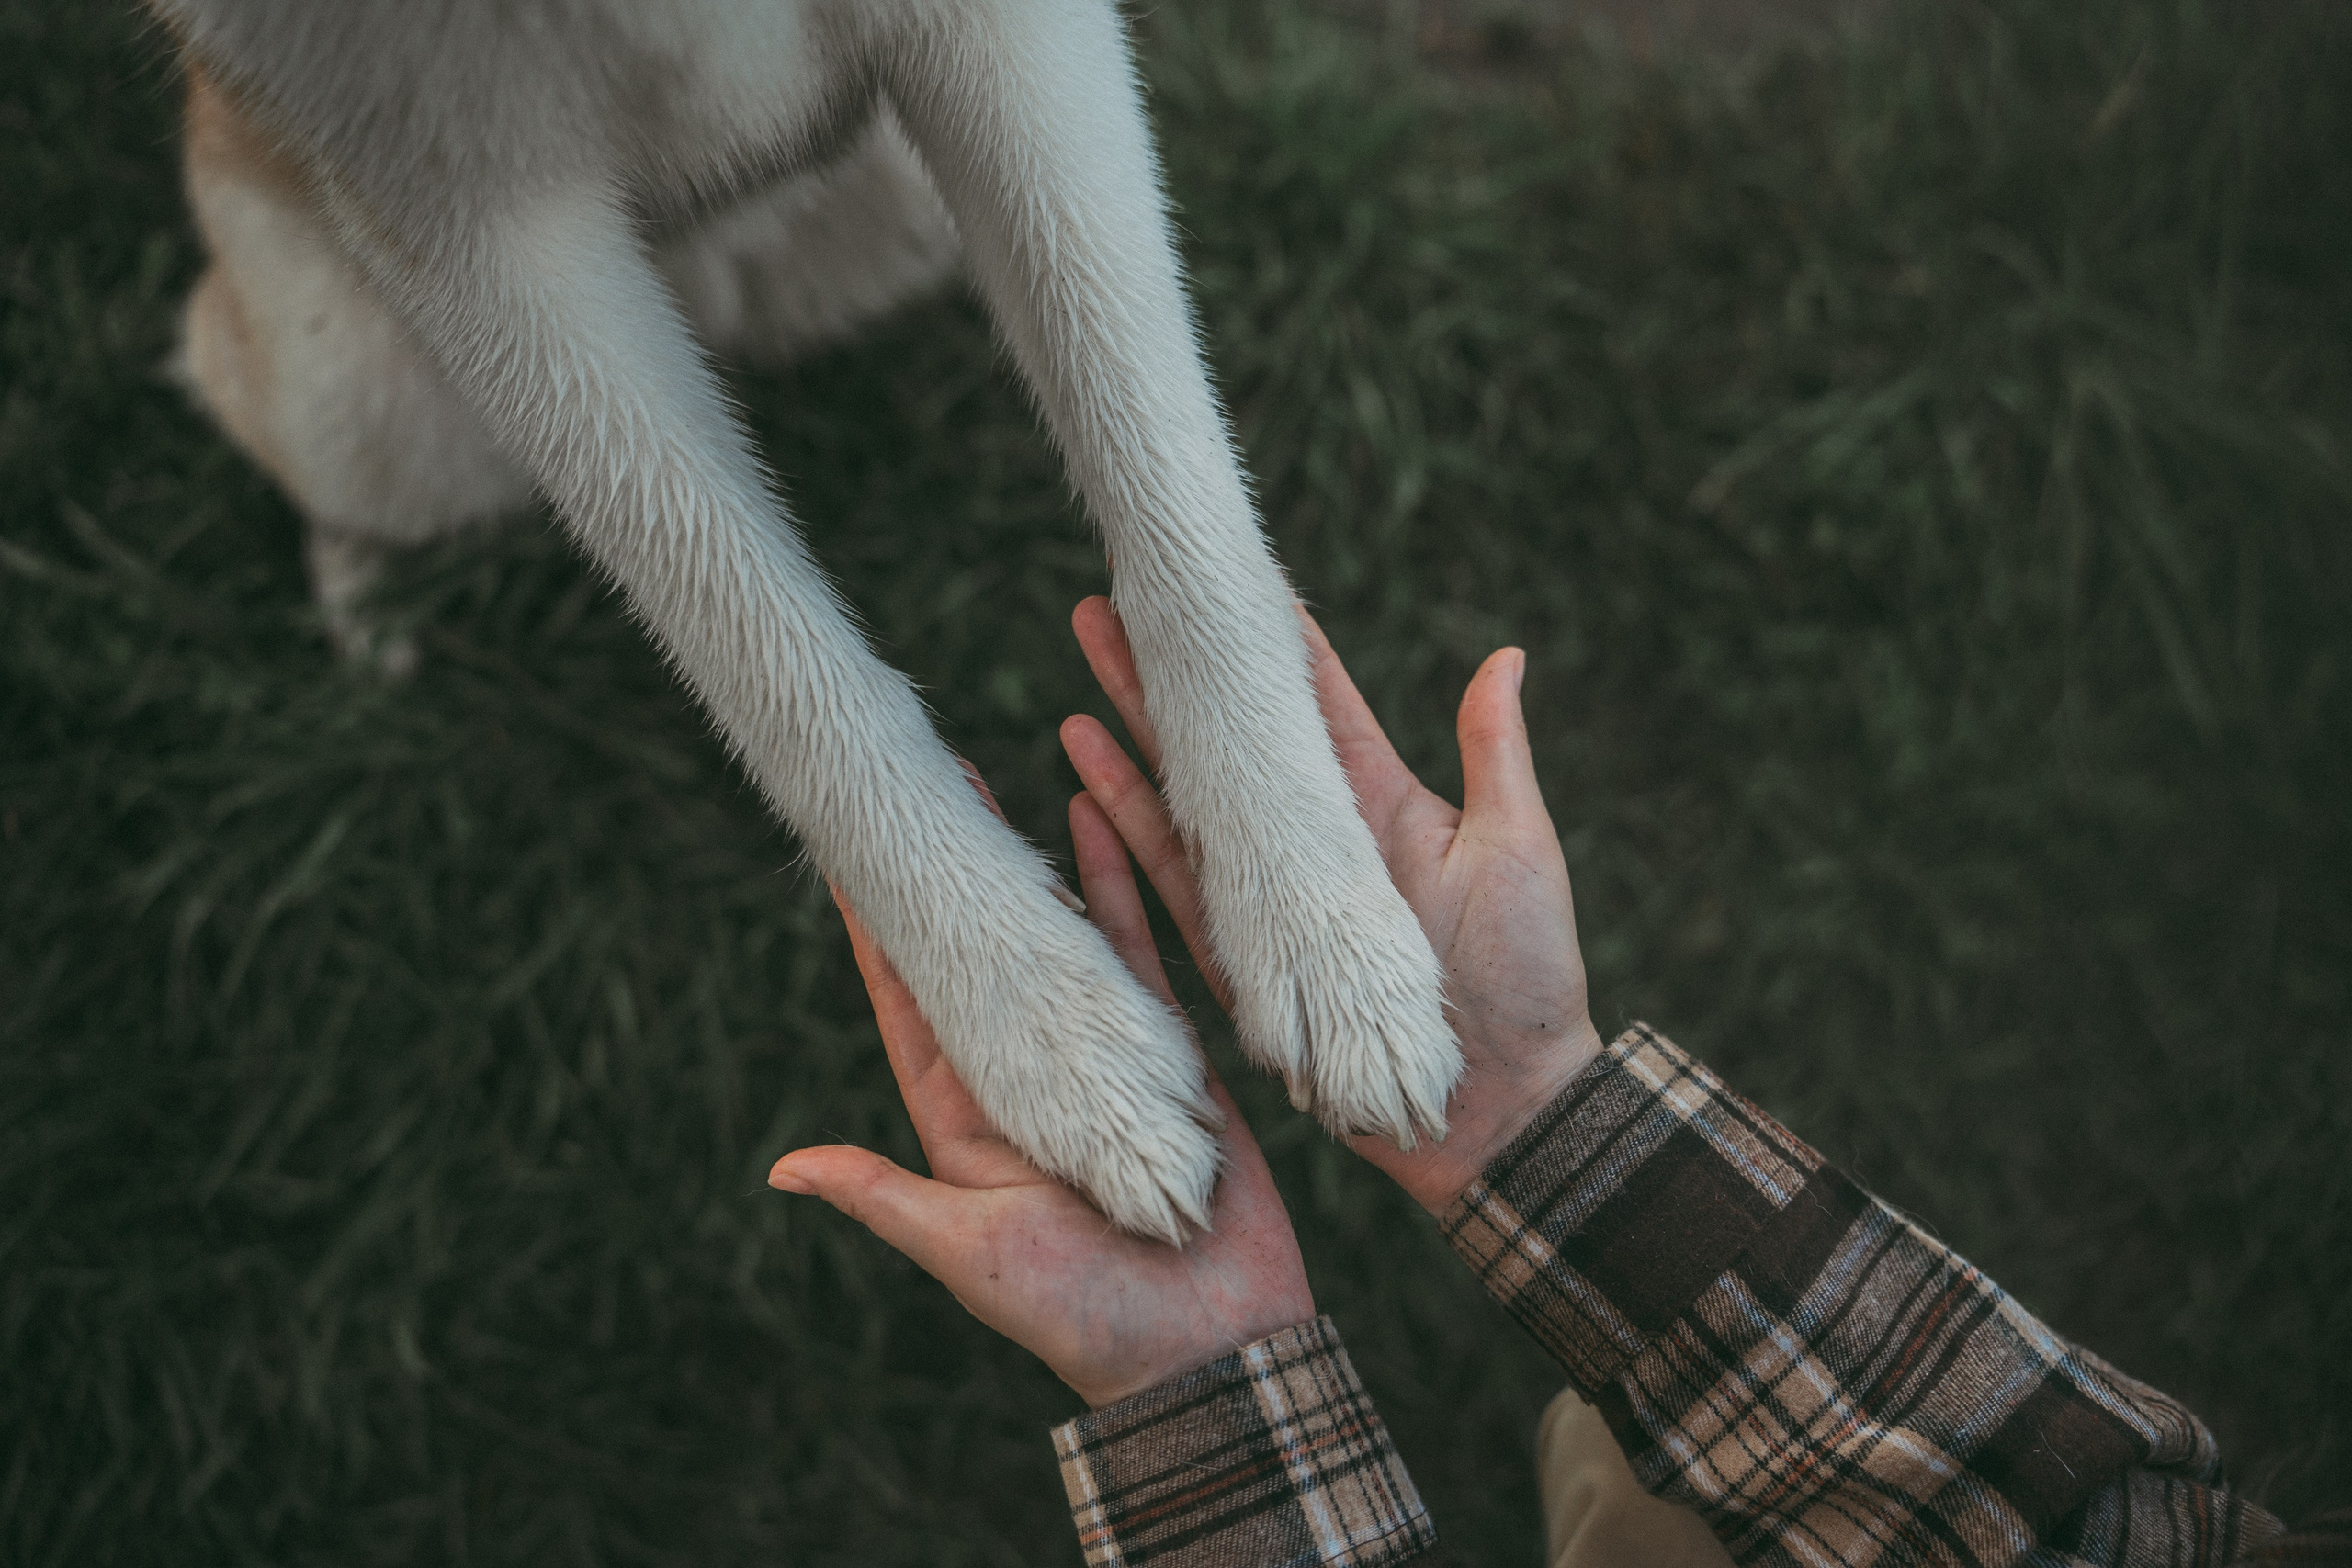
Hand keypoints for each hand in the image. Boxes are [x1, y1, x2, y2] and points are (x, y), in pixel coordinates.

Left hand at [768, 788, 1315, 1409]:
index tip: (845, 852)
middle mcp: (1030, 1076)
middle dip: (954, 871)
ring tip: (1004, 774)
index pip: (910, 1003)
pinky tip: (1100, 816)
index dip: (878, 930)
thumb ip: (886, 1197)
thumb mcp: (970, 1253)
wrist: (1213, 1350)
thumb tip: (784, 1167)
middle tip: (926, 782)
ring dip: (1031, 860)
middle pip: (981, 950)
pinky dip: (1120, 883)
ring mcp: (1102, 1056)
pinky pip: (1139, 948)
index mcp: (970, 1119)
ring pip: (1057, 934)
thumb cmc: (1085, 1316)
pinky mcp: (1170, 1049)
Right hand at [1062, 597, 1604, 1214]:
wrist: (1504, 1112)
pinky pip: (1179, 898)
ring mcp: (1274, 908)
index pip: (1307, 706)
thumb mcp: (1517, 851)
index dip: (1263, 644)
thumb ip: (1493, 754)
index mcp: (1375, 809)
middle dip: (1165, 680)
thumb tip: (1507, 654)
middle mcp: (1312, 852)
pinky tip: (1085, 796)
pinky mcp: (1248, 968)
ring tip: (1075, 692)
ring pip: (1186, 813)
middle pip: (1225, 749)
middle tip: (1105, 611)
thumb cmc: (1527, 981)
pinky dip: (1130, 849)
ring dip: (1131, 752)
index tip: (1221, 580)